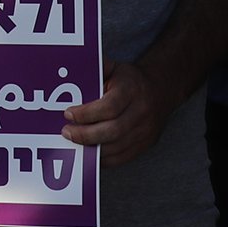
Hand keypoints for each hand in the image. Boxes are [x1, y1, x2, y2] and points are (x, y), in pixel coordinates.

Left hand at [61, 59, 175, 166]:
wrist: (161, 91)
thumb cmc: (129, 80)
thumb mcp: (114, 68)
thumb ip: (95, 70)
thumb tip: (71, 72)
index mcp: (132, 90)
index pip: (109, 107)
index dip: (87, 113)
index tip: (68, 114)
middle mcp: (141, 111)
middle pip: (113, 130)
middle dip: (86, 135)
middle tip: (66, 132)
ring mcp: (146, 130)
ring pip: (117, 147)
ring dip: (92, 149)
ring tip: (73, 144)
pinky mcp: (146, 144)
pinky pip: (122, 157)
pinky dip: (103, 158)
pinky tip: (89, 153)